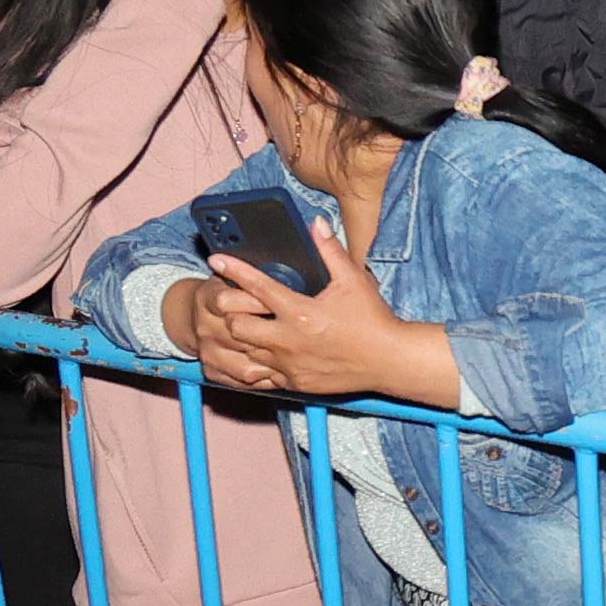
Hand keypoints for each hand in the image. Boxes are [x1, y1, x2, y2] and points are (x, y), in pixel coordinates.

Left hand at [182, 243, 448, 403]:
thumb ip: (330, 251)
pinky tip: (265, 352)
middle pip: (237, 326)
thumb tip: (316, 223)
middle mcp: (288, 340)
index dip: (234, 270)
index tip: (217, 260)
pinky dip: (257, 362)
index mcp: (299, 311)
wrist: (389, 361)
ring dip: (244, 338)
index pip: (256, 287)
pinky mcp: (294, 383)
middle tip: (242, 304)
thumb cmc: (372, 319)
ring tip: (252, 326)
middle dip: (234, 313)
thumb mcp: (353, 280)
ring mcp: (288, 365)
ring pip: (244, 352)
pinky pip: (261, 376)